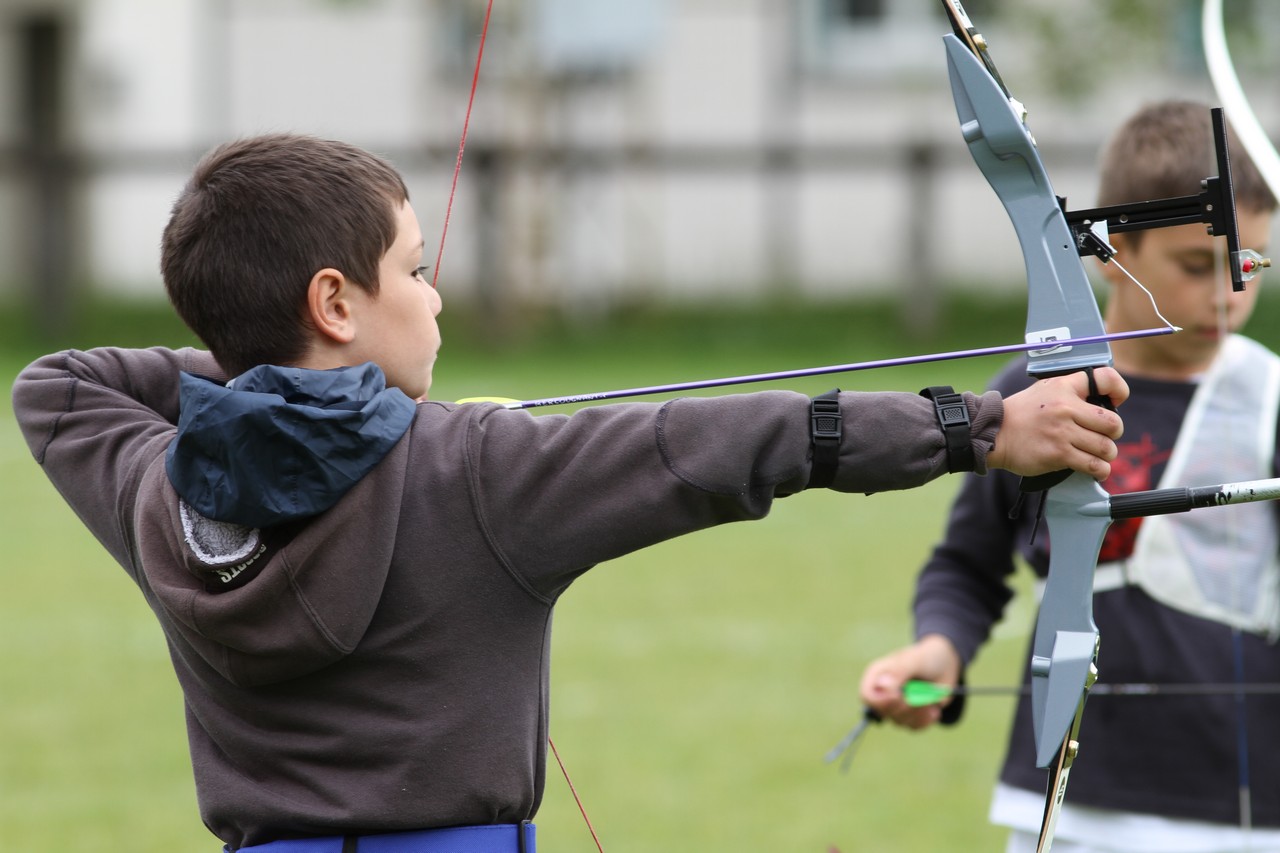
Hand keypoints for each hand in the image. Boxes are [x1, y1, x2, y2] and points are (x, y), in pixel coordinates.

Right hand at [859, 635, 962, 729]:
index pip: (867, 695)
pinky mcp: (909, 715)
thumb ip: (898, 672)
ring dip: (918, 713)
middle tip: (920, 696)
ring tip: (930, 699)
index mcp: (877, 675)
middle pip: (883, 712)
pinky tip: (933, 708)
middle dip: (905, 707)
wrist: (944, 664)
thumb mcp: (914, 660)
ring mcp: (896, 705)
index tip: (899, 696)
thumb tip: (883, 685)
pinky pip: (912, 726)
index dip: (881, 701)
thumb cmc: (926, 657)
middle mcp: (883, 692)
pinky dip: (925, 720)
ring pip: (899, 722)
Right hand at [987, 367, 1127, 479]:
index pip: (1106, 378)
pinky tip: (1097, 469)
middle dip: (1113, 434)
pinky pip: (1093, 465)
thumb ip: (1071, 391)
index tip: (1117, 401)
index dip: (1120, 390)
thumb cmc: (1020, 414)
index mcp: (1064, 388)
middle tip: (1102, 437)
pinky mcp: (1059, 454)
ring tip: (1098, 456)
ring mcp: (1063, 432)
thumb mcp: (1044, 390)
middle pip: (1113, 423)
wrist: (993, 433)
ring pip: (1106, 447)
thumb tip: (1100, 402)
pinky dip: (1101, 470)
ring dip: (1106, 455)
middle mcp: (1066, 408)